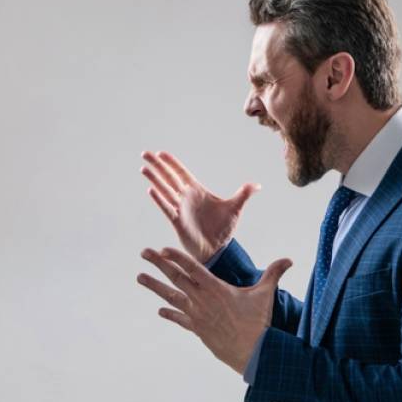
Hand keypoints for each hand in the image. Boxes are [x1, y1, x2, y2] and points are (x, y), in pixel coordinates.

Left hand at [137, 246, 292, 374]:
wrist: (251, 352)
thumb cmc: (258, 322)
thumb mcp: (265, 295)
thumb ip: (274, 274)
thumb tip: (289, 259)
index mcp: (216, 288)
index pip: (193, 267)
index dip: (177, 257)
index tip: (163, 249)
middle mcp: (202, 299)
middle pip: (176, 277)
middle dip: (159, 264)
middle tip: (144, 253)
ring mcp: (197, 314)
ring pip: (171, 296)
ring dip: (154, 286)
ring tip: (139, 277)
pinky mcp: (197, 329)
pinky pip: (180, 319)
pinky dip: (170, 313)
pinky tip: (160, 310)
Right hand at [140, 151, 259, 263]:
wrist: (218, 249)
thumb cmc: (223, 229)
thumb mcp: (235, 208)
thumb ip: (244, 194)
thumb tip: (258, 185)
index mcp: (197, 191)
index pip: (182, 173)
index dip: (172, 163)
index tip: (161, 153)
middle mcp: (186, 198)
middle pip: (169, 178)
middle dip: (157, 166)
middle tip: (145, 153)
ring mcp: (180, 209)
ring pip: (165, 190)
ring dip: (154, 179)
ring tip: (143, 168)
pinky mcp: (178, 221)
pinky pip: (167, 208)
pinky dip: (159, 199)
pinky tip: (151, 190)